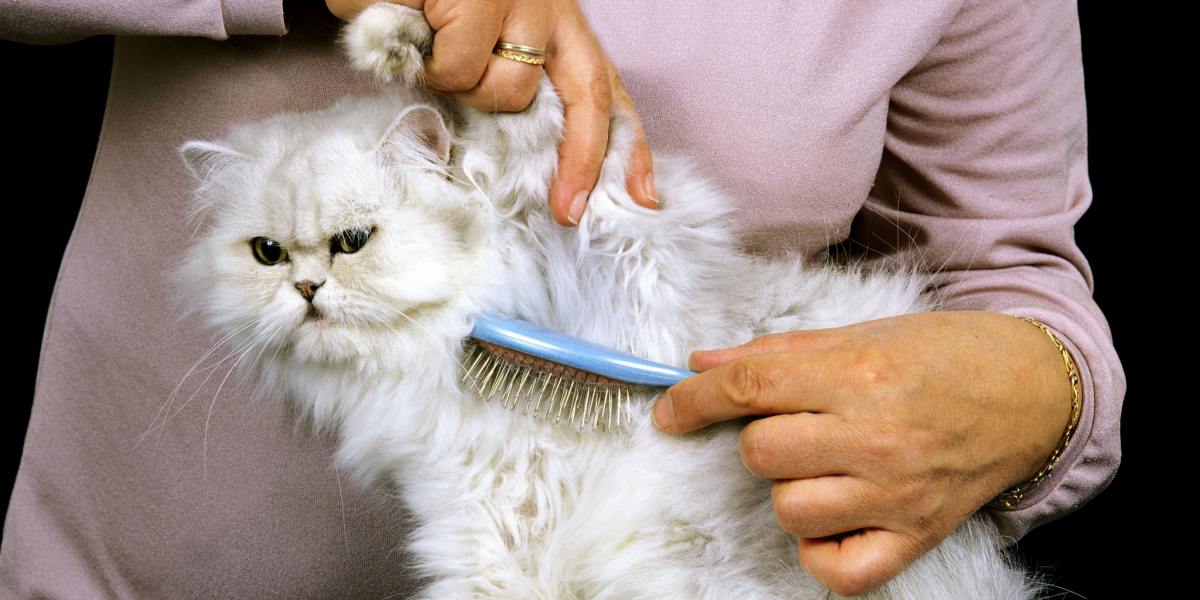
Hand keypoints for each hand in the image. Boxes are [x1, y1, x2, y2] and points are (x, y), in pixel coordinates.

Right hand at [327, 0, 657, 225]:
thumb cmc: (421, 5)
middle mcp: (549, 6)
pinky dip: (430, 66)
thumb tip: (537, 161)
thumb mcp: (475, 47)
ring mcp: (517, 0)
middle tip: (564, 209)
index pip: (605, 86)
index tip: (642, 196)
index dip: (627, 144)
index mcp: (556, 21)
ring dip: (464, 89)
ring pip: (509, 91)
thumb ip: (505, 83)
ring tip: (433, 50)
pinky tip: (416, 31)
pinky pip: (461, 69)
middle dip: (580, 161)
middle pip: (586, 97)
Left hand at [651, 311, 1073, 596]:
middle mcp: (877, 436)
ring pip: (788, 509)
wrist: (1031, 390)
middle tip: (794, 424)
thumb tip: (701, 366)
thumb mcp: (859, 334)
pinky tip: (834, 516)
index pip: (748, 387)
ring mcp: (898, 493)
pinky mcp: (917, 535)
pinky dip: (819, 550)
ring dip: (789, 488)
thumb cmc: (942, 355)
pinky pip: (836, 570)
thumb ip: (775, 353)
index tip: (670, 409)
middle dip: (759, 436)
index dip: (693, 400)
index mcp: (858, 373)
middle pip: (760, 452)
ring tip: (824, 465)